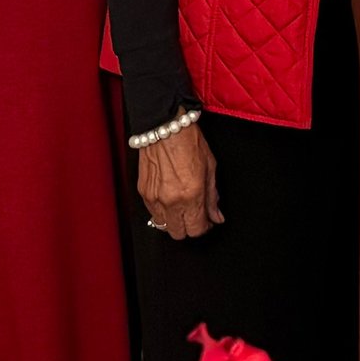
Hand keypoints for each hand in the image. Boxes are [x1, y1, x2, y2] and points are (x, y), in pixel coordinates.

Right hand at [137, 121, 221, 240]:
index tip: (207, 221)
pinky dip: (162, 211)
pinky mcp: (143, 192)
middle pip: (178, 233)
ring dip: (174, 221)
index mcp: (191, 196)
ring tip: (182, 207)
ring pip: (163, 225)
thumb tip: (216, 216)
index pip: (196, 230)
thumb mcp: (211, 169)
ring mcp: (154, 198)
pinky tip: (170, 198)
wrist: (165, 127)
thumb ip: (213, 197)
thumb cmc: (189, 142)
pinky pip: (152, 212)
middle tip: (195, 216)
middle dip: (188, 228)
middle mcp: (171, 201)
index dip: (204, 228)